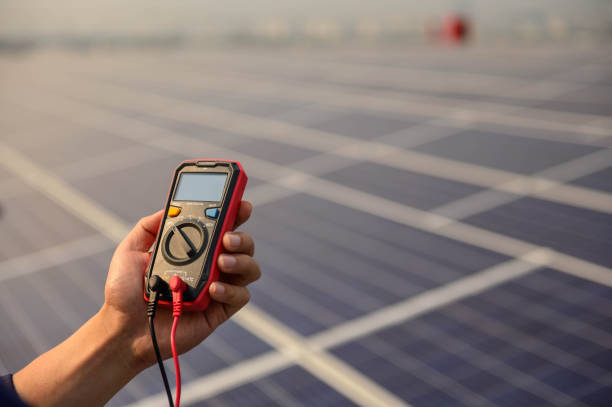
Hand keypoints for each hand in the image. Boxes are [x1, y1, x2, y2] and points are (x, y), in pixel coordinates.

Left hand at [101, 201, 258, 367]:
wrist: (122, 328)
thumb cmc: (124, 292)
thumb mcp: (130, 250)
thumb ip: (149, 226)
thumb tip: (171, 207)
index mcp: (193, 249)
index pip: (221, 226)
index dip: (235, 212)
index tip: (241, 203)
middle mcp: (210, 265)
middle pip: (243, 245)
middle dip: (242, 236)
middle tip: (227, 238)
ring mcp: (217, 287)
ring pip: (249, 268)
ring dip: (242, 260)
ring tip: (222, 261)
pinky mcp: (219, 310)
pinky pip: (241, 296)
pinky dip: (231, 289)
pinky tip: (213, 287)